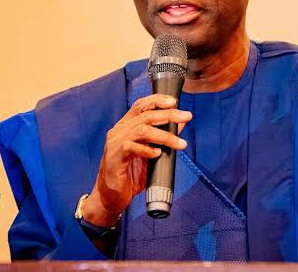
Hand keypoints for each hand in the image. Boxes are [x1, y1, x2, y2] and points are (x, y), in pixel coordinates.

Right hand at [82, 94, 191, 226]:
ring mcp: (115, 143)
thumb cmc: (130, 174)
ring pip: (142, 130)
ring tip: (179, 143)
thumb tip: (181, 123)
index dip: (157, 100)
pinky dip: (147, 150)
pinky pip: (132, 148)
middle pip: (146, 115)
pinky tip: (158, 154)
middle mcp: (119, 131)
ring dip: (164, 136)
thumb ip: (162, 138)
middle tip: (186, 117)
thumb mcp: (151, 153)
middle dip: (169, 115)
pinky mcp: (114, 157)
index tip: (175, 102)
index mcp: (126, 126)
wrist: (111, 196)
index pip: (141, 105)